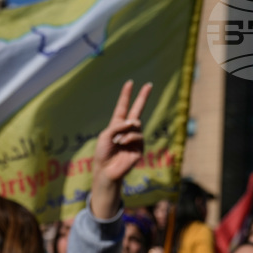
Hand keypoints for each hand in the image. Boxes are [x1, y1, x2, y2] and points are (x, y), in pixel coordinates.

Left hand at [91, 80, 152, 219]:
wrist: (106, 170)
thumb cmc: (103, 152)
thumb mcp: (106, 135)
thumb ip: (118, 126)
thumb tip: (135, 122)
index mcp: (117, 124)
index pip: (123, 106)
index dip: (126, 95)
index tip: (130, 83)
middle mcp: (128, 130)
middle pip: (137, 110)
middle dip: (143, 97)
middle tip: (149, 85)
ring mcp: (135, 139)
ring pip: (136, 125)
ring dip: (125, 132)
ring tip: (117, 141)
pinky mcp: (140, 148)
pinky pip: (137, 136)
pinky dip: (128, 139)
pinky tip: (122, 145)